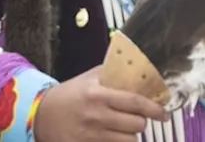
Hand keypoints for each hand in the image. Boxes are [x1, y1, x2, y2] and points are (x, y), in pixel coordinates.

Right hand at [32, 67, 168, 141]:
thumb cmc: (69, 95)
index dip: (154, 108)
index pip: (134, 102)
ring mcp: (91, 136)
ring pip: (128, 141)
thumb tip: (139, 69)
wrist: (41, 115)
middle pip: (135, 125)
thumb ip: (112, 74)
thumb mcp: (89, 79)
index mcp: (98, 94)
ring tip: (124, 128)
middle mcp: (96, 116)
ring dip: (131, 135)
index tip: (163, 112)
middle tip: (140, 118)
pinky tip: (113, 136)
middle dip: (142, 122)